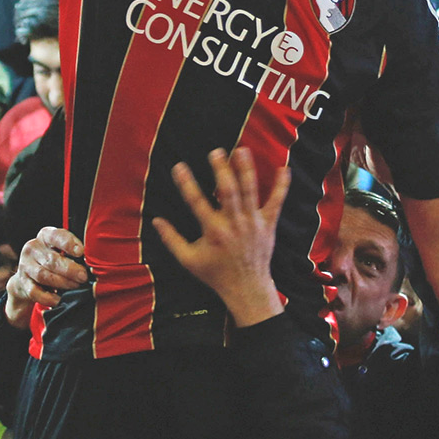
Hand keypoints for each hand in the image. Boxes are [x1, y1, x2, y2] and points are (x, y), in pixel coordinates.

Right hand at [2, 226, 87, 328]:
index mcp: (45, 235)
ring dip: (62, 282)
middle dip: (70, 269)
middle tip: (83, 277)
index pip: (56, 236)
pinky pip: (35, 292)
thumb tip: (91, 260)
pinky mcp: (22, 282)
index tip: (81, 252)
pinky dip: (48, 297)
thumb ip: (74, 252)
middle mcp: (32, 248)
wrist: (29, 275)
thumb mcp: (62, 249)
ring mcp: (25, 265)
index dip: (69, 244)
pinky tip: (60, 299)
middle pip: (51, 259)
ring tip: (75, 286)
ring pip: (43, 275)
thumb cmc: (54, 259)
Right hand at [154, 147, 289, 327]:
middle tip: (216, 152)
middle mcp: (234, 224)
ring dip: (246, 170)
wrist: (246, 288)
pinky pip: (276, 202)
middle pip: (228, 191)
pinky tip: (283, 168)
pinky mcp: (268, 225)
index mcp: (213, 232)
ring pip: (250, 191)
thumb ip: (171, 239)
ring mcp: (253, 223)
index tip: (179, 166)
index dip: (186, 184)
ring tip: (242, 150)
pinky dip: (281, 186)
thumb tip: (155, 220)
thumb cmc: (215, 273)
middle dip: (222, 170)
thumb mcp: (188, 260)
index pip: (196, 202)